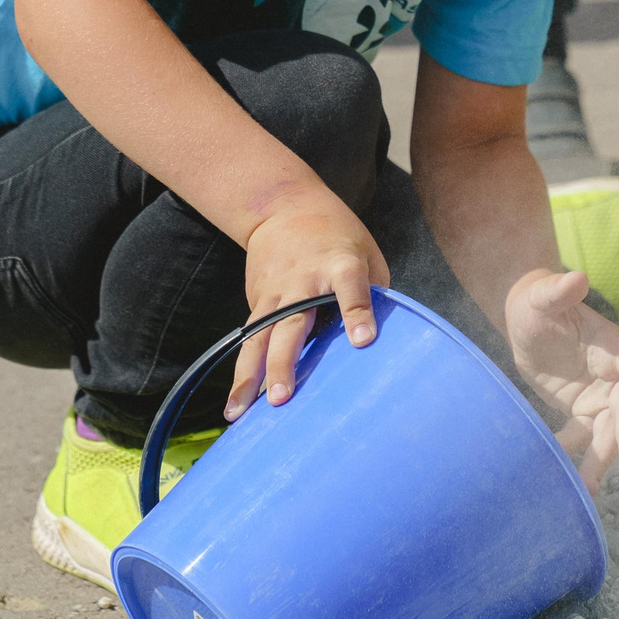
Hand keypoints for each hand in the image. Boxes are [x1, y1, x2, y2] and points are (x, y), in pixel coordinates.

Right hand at [225, 193, 388, 420]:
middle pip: (293, 323)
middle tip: (282, 398)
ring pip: (260, 336)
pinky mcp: (258, 301)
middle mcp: (303, 280)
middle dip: (285, 361)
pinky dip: (243, 371)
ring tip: (240, 412)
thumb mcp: (367, 254)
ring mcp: (276, 292)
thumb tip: (381, 346)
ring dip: (250, 375)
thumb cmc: (339, 237)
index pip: (351, 287)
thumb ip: (374, 294)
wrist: (283, 206)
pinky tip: (237, 403)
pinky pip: (250, 340)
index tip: (363, 340)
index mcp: (341, 264)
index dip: (357, 312)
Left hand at [506, 268, 618, 488]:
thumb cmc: (537, 301)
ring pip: (609, 432)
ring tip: (593, 488)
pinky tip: (563, 478)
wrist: (525, 319)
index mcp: (616, 348)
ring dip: (605, 459)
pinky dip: (573, 455)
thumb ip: (559, 291)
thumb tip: (577, 278)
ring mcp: (600, 396)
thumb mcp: (542, 296)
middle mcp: (614, 376)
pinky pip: (581, 437)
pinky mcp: (581, 411)